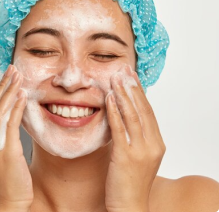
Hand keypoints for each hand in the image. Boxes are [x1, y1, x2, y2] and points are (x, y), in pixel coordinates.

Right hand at [0, 65, 32, 211]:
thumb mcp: (1, 152)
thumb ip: (3, 133)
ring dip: (10, 91)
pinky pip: (11, 124)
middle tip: (12, 70)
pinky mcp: (7, 152)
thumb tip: (14, 112)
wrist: (11, 200)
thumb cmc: (8, 177)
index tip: (6, 77)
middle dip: (2, 85)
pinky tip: (23, 96)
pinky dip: (17, 108)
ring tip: (18, 77)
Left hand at [105, 65, 165, 211]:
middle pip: (142, 109)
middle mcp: (153, 144)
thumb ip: (136, 136)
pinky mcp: (126, 156)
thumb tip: (125, 115)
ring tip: (116, 78)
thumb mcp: (139, 155)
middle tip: (124, 69)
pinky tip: (110, 98)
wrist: (130, 207)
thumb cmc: (131, 181)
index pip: (148, 110)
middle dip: (132, 87)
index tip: (131, 76)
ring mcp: (141, 150)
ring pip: (133, 115)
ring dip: (123, 94)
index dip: (139, 92)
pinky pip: (120, 128)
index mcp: (157, 142)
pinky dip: (115, 112)